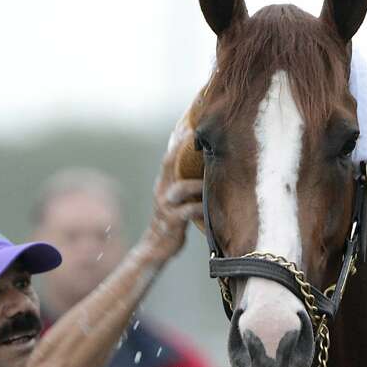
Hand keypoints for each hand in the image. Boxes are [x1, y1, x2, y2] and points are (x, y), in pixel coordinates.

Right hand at [142, 117, 204, 262]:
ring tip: (209, 171)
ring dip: (195, 180)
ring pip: (179, 187)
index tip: (192, 120)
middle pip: (170, 163)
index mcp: (164, 182)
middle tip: (199, 133)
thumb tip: (208, 163)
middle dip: (183, 147)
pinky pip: (186, 212)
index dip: (179, 136)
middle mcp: (163, 190)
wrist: (156, 246)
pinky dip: (198, 207)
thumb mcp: (178, 196)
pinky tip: (209, 205)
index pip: (170, 154)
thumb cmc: (174, 219)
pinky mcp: (172, 222)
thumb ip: (187, 180)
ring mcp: (166, 206)